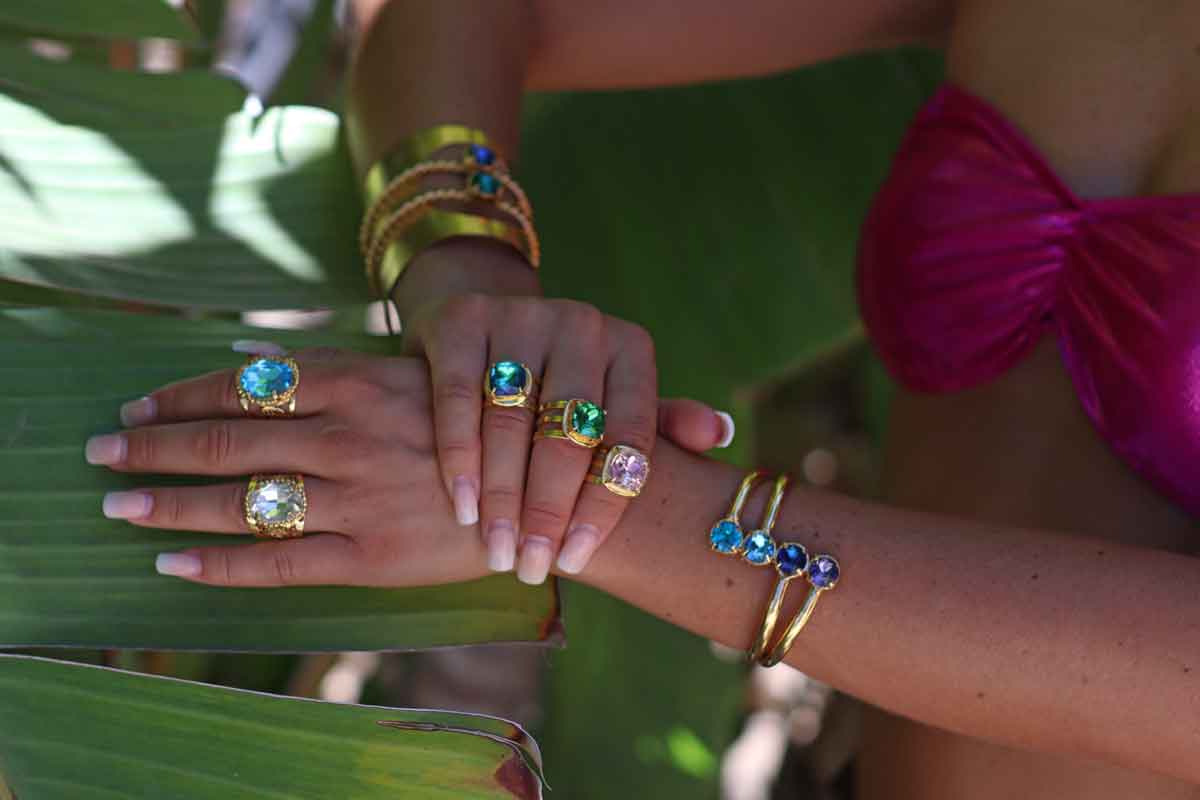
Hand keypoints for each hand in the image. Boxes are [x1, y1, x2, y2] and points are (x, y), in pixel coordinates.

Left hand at [87, 347, 732, 587]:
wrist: (556, 492)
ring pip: (238, 498)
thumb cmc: (489, 428)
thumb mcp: (423, 382)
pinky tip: (172, 560)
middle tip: (99, 448)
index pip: (248, 381)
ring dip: (165, 499)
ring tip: (115, 502)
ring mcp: (357, 496)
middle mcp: (350, 433)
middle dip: (152, 443)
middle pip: (226, 437)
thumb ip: (348, 380)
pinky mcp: (371, 556)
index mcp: (363, 381)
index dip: (184, 392)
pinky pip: (276, 561)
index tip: (140, 401)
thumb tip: (264, 374)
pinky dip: (216, 562)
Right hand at [399, 248, 732, 583]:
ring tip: (498, 553)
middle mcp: (582, 324)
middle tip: (532, 569)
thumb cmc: (558, 387)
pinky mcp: (463, 319)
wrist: (483, 328)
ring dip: (503, 497)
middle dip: (548, 511)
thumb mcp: (609, 404)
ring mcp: (521, 315)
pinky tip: (464, 507)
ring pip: (511, 421)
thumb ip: (658, 425)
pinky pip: (460, 398)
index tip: (578, 559)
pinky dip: (461, 458)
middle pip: (569, 433)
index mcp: (629, 348)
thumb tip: (719, 434)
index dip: (603, 502)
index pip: (627, 435)